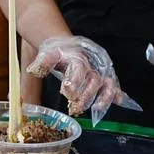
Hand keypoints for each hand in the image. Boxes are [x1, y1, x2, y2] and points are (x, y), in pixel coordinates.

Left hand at [26, 36, 140, 124]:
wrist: (66, 44)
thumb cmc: (57, 51)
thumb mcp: (47, 53)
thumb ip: (41, 63)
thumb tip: (32, 70)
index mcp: (77, 57)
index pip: (78, 68)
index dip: (75, 80)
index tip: (67, 92)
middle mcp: (91, 64)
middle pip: (93, 80)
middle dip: (86, 96)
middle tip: (75, 108)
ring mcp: (99, 70)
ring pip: (106, 84)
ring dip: (104, 98)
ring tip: (98, 110)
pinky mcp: (103, 76)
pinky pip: (113, 85)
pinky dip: (117, 93)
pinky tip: (120, 101)